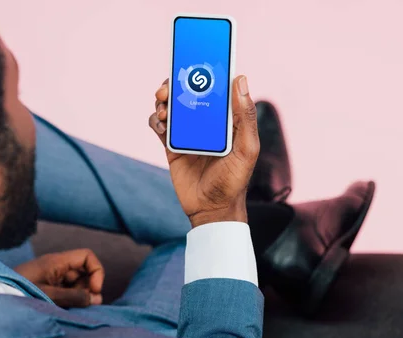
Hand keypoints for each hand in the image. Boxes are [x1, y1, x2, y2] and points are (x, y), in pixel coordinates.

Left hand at [15, 249, 104, 307]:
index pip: (87, 257)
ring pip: (77, 282)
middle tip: (90, 304)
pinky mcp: (47, 287)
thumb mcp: (48, 295)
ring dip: (82, 294)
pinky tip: (69, 308)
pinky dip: (72, 298)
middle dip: (90, 286)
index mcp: (57, 262)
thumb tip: (95, 299)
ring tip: (80, 308)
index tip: (95, 290)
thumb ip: (73, 297)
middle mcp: (57, 267)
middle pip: (84, 271)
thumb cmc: (18, 292)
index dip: (96, 271)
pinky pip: (67, 290)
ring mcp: (52, 277)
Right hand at [149, 76, 259, 226]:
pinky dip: (156, 120)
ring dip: (164, 101)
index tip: (193, 63)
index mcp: (226, 119)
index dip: (203, 73)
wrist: (212, 209)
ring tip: (164, 108)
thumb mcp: (247, 149)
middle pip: (187, 93)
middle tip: (168, 89)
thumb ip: (244, 117)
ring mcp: (188, 133)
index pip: (214, 88)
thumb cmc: (235, 181)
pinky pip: (159, 126)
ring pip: (171, 107)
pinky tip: (160, 124)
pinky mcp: (172, 146)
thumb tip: (240, 80)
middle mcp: (206, 123)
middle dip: (175, 85)